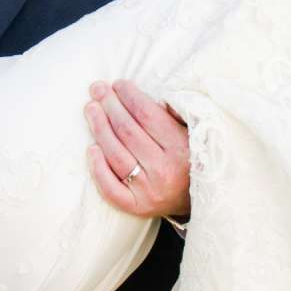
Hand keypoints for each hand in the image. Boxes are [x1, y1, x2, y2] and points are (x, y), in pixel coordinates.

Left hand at [85, 80, 190, 219]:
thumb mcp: (192, 134)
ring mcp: (149, 190)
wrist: (199, 202)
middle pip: (127, 131)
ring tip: (90, 108)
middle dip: (110, 106)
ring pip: (116, 154)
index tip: (119, 84)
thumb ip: (174, 114)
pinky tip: (91, 148)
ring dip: (99, 128)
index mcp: (181, 148)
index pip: (147, 115)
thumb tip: (142, 96)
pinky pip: (110, 188)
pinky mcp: (137, 207)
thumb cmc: (191, 159)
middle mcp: (164, 170)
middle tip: (98, 89)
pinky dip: (98, 168)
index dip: (129, 96)